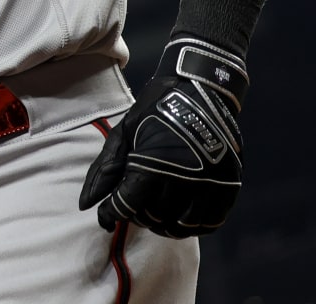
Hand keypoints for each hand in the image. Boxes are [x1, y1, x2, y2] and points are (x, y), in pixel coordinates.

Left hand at [79, 36, 247, 237]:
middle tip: (134, 203)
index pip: (128, 205)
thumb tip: (86, 204)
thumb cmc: (156, 108)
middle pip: (153, 217)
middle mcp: (183, 178)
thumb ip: (104, 170)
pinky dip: (193, 226)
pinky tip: (181, 216)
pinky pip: (211, 223)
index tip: (107, 213)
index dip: (112, 212)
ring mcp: (210, 183)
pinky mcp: (229, 185)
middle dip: (137, 214)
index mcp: (152, 164)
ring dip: (163, 223)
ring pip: (181, 225)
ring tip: (155, 211)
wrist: (201, 88)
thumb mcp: (124, 132)